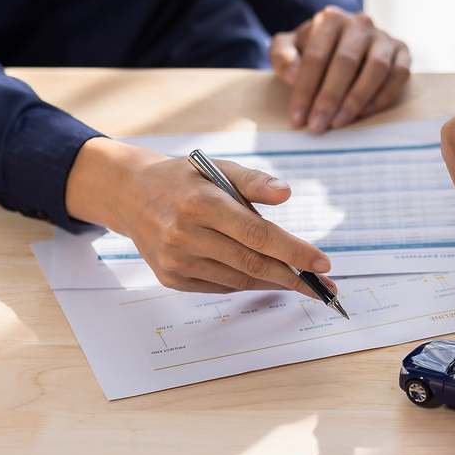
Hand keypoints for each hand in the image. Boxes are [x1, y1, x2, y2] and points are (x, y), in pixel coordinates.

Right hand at [65, 138, 335, 296]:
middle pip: (251, 263)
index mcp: (201, 204)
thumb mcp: (218, 167)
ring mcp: (176, 262)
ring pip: (238, 279)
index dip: (293, 251)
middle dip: (293, 277)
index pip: (257, 234)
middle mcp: (185, 236)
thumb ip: (254, 181)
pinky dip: (247, 282)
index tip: (323, 263)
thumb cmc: (184, 179)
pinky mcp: (171, 279)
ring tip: (300, 281)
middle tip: (324, 286)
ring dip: (273, 282)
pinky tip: (265, 277)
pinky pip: (220, 287)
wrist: (130, 195)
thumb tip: (287, 194)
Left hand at [272, 6, 411, 132]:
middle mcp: (360, 24)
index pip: (316, 56)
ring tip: (339, 123)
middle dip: (329, 99)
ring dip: (356, 100)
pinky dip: (382, 97)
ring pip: (375, 69)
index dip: (305, 89)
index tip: (298, 118)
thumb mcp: (290, 47)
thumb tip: (294, 76)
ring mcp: (384, 37)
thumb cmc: (315, 48)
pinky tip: (364, 114)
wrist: (346, 41)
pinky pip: (399, 75)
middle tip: (318, 126)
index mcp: (330, 19)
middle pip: (345, 62)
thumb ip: (282, 56)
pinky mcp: (402, 52)